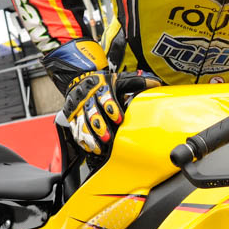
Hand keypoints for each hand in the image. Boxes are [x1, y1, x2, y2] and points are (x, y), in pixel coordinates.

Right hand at [44, 40, 160, 156]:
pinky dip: (82, 140)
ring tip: (99, 148)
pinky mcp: (72, 118)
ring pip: (82, 124)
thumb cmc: (103, 83)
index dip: (111, 108)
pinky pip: (75, 130)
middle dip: (99, 126)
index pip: (105, 97)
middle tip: (107, 138)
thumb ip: (136, 82)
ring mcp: (79, 109)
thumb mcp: (119, 79)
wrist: (79, 80)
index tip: (119, 118)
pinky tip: (90, 148)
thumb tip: (156, 83)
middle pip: (91, 113)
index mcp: (101, 88)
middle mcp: (88, 99)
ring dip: (90, 137)